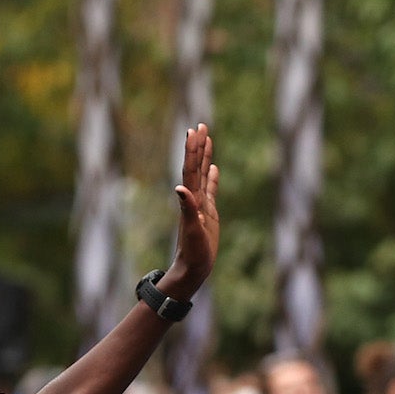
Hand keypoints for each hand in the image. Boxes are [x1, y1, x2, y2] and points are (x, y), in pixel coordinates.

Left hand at [158, 124, 219, 298]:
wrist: (193, 269)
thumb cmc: (193, 253)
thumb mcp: (192, 230)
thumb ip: (187, 209)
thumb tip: (179, 188)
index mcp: (191, 200)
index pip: (191, 169)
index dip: (192, 150)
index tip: (194, 130)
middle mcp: (194, 199)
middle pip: (195, 167)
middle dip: (197, 146)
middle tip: (199, 125)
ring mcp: (201, 205)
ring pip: (203, 175)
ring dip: (204, 156)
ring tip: (206, 138)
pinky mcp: (208, 213)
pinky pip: (211, 190)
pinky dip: (212, 177)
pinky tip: (214, 167)